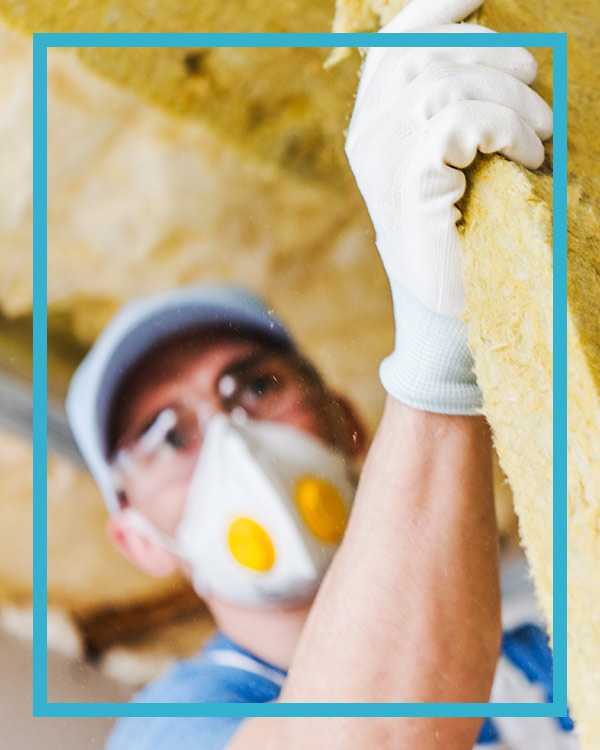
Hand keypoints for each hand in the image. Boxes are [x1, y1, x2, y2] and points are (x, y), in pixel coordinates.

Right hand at [345, 0, 552, 413]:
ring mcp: (383, 163)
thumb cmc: (461, 230)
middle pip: (425, 52)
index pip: (397, 43)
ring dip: (509, 100)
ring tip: (539, 138)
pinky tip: (526, 158)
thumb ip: (450, 105)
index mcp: (375, 124)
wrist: (448, 305)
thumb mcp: (454, 158)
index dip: (437, 7)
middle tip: (539, 97)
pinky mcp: (409, 186)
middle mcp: (369, 137)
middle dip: (495, 59)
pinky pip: (456, 122)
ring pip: (443, 83)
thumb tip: (491, 43)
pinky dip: (504, 129)